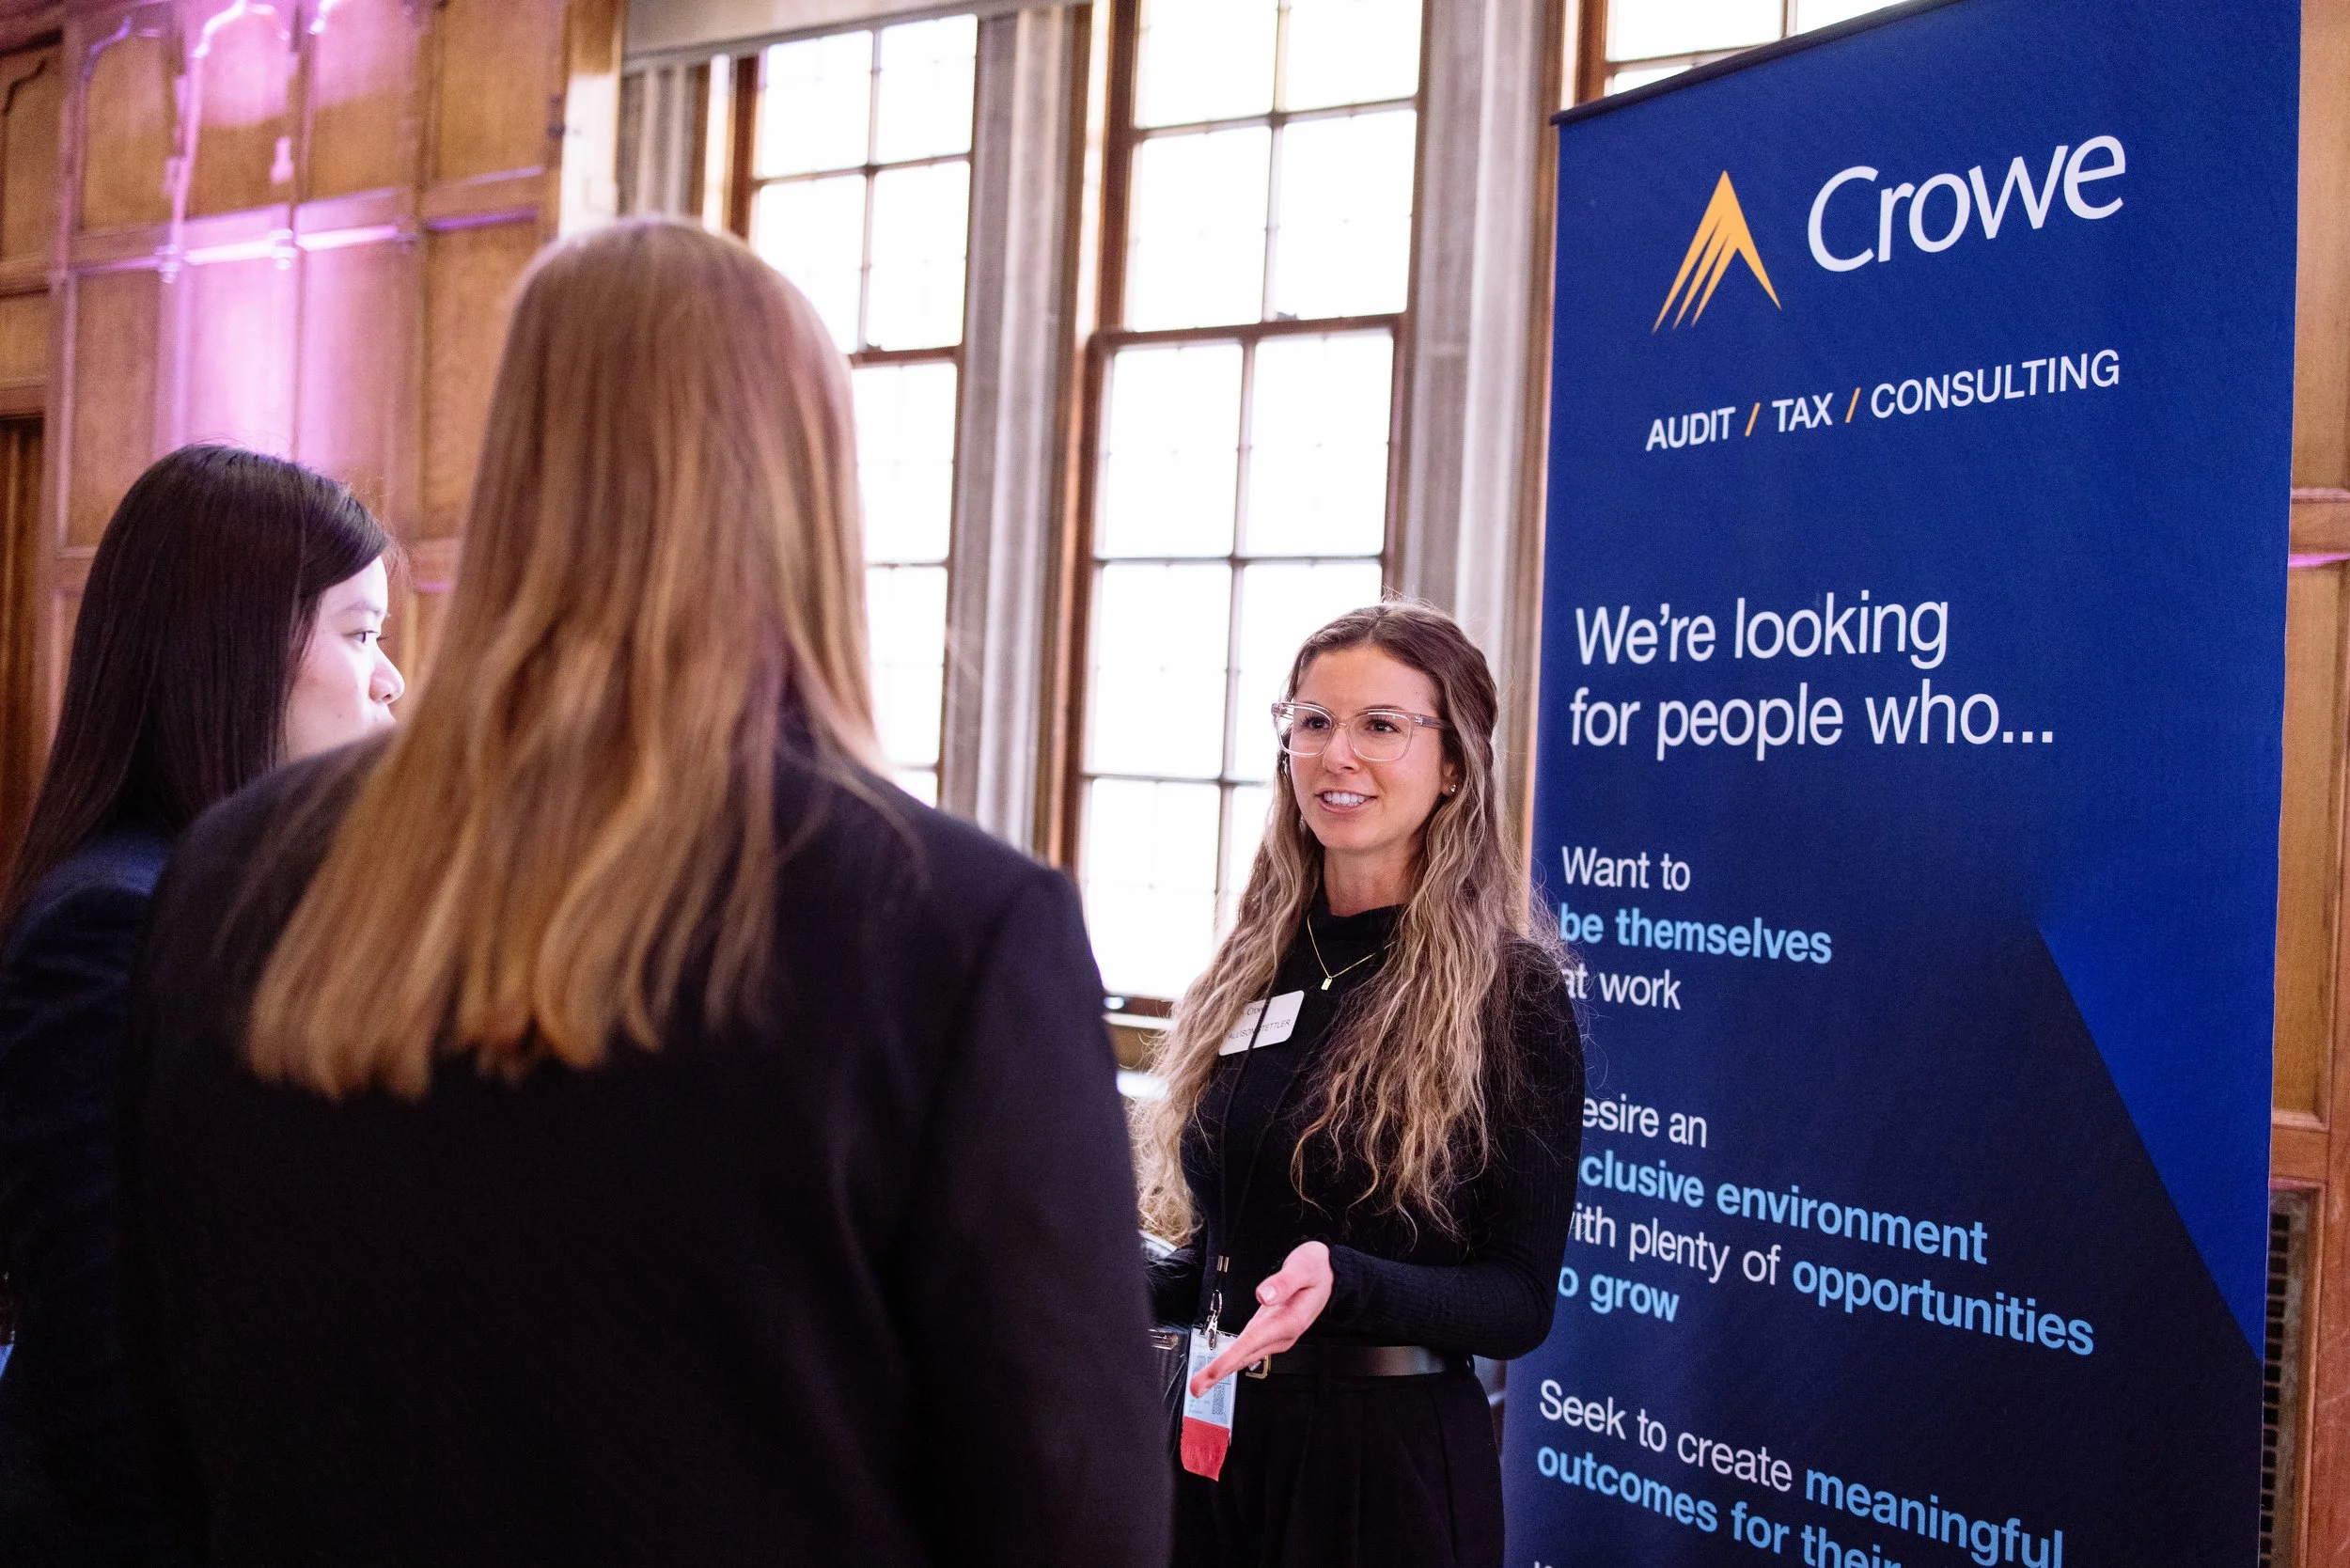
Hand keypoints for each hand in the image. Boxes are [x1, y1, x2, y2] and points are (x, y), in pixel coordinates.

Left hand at [1189, 1241, 1333, 1396]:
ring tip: (1203, 1382)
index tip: (1212, 1374)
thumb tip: (1264, 1296)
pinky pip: (1250, 1348)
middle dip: (1220, 1373)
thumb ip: (1283, 1282)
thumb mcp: (1303, 1268)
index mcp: (1289, 1320)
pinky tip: (1223, 1366)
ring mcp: (1278, 1334)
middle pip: (1246, 1355)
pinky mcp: (1273, 1330)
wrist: (1332, 1274)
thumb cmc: (1317, 1269)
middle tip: (1197, 1388)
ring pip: (1247, 1354)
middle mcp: (1283, 1333)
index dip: (1229, 1360)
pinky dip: (1234, 1358)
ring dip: (1224, 1368)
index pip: (1252, 1342)